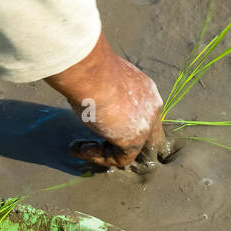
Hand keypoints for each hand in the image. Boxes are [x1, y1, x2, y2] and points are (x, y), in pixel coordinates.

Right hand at [43, 33, 164, 170]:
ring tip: (79, 147)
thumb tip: (89, 104)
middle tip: (99, 149)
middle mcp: (152, 107)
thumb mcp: (101, 82)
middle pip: (149, 137)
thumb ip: (104, 96)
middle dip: (125, 146)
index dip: (125, 124)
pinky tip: (79, 148)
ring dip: (104, 152)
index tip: (102, 126)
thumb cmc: (92, 72)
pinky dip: (98, 157)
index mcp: (146, 89)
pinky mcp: (135, 140)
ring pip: (132, 149)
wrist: (92, 75)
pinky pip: (120, 159)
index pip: (144, 113)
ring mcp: (146, 125)